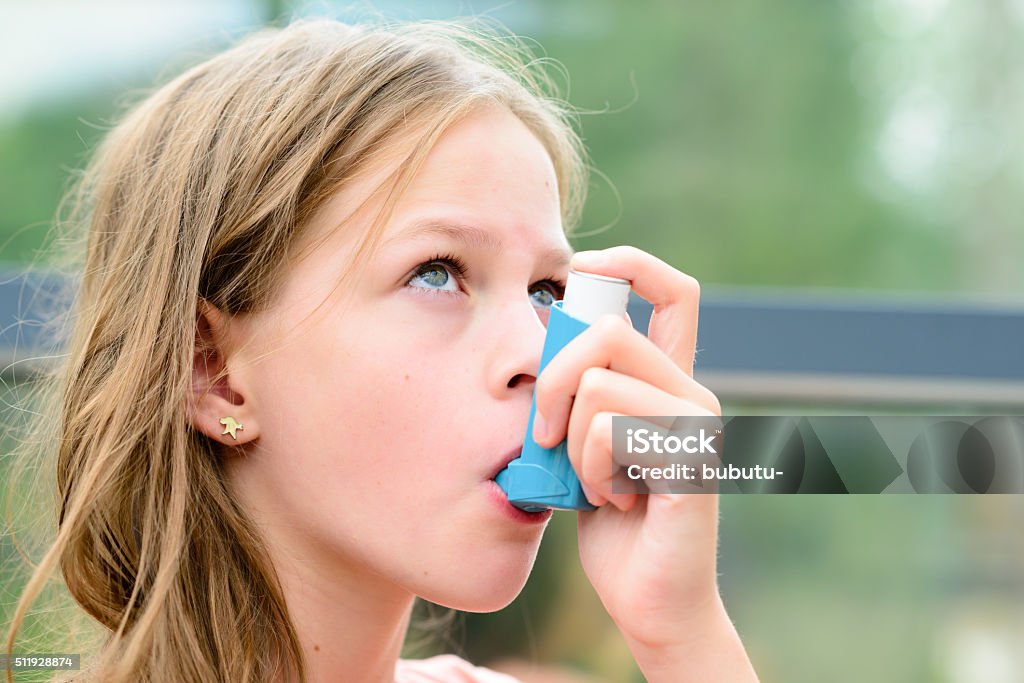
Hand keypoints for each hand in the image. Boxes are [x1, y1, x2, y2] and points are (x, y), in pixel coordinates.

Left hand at [531, 246, 739, 671]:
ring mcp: (694, 425)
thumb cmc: (613, 525)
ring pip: (598, 384)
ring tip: (594, 482)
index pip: (671, 290)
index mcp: (666, 380)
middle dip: (552, 378)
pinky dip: (591, 471)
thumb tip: (542, 346)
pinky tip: (614, 501)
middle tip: (545, 434)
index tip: (578, 270)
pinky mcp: (688, 461)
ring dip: (572, 442)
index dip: (627, 263)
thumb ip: (577, 398)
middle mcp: (689, 392)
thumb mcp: (583, 447)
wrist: (649, 599)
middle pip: (606, 329)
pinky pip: (609, 433)